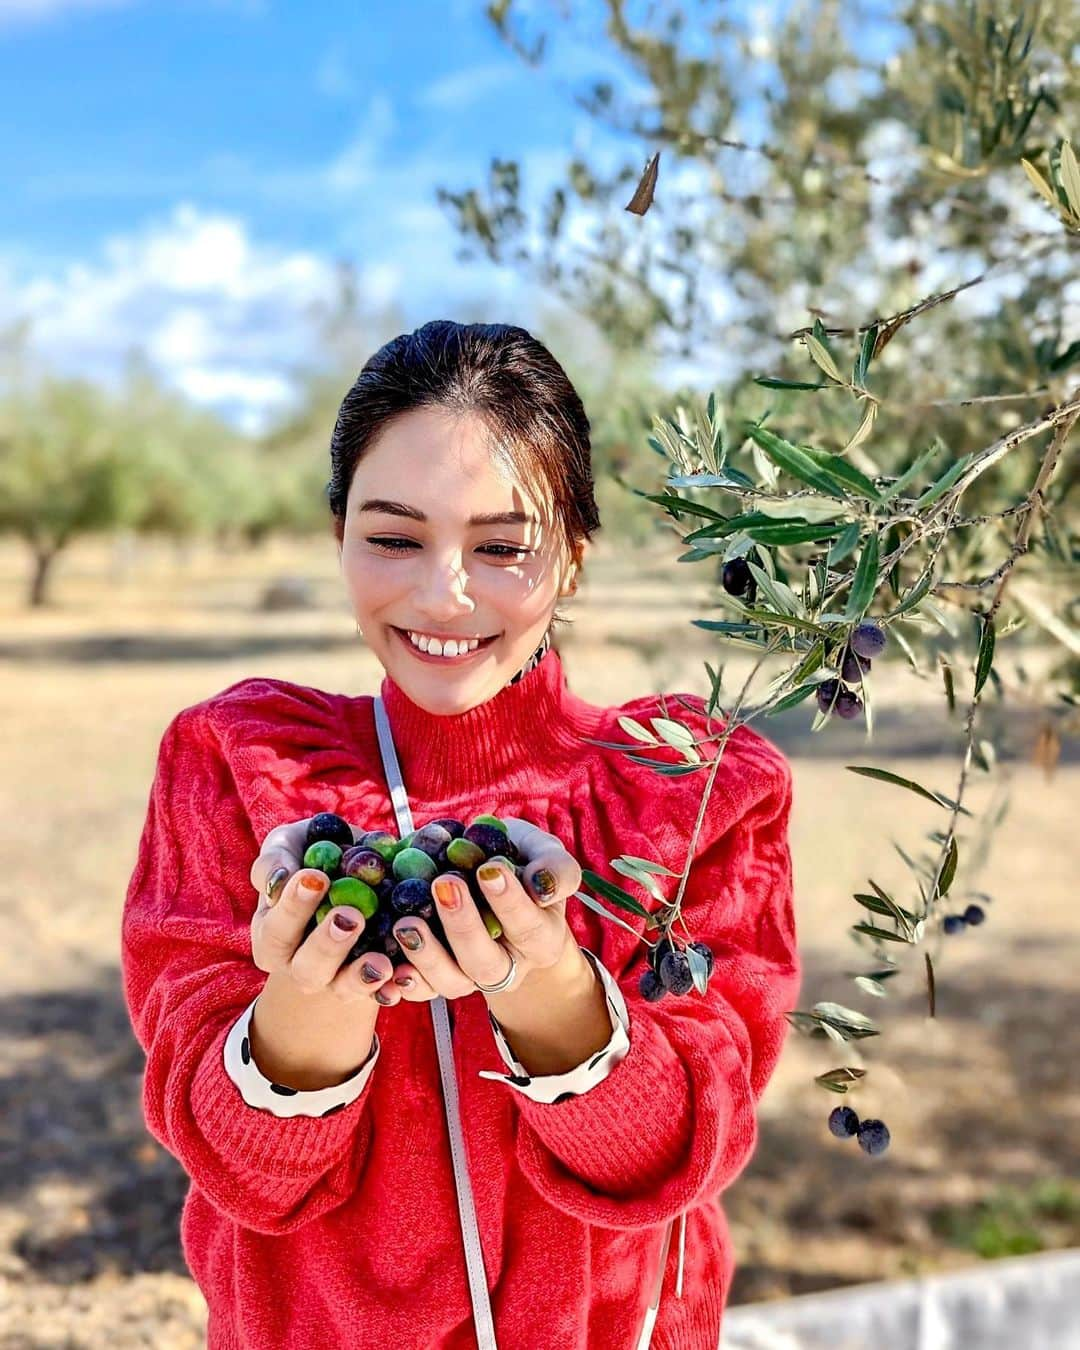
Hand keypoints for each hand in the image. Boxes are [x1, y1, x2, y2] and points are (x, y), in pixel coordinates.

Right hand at [249, 817, 404, 1008]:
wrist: (358, 869)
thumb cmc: (315, 854)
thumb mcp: (290, 844)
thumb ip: (276, 857)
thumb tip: (278, 880)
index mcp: (272, 936)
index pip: (275, 931)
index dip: (293, 908)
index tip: (317, 877)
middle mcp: (300, 965)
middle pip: (307, 969)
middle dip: (328, 944)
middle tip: (351, 915)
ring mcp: (336, 979)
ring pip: (342, 988)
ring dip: (360, 974)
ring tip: (379, 959)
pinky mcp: (372, 982)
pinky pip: (381, 992)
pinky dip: (392, 987)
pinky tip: (402, 974)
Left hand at [389, 816, 583, 1002]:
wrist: (494, 878)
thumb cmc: (523, 863)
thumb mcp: (545, 855)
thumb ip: (555, 867)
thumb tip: (541, 885)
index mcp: (541, 939)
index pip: (529, 927)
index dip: (510, 902)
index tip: (488, 869)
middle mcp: (509, 965)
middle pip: (485, 963)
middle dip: (463, 926)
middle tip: (444, 884)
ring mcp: (471, 976)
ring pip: (452, 982)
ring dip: (427, 955)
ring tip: (406, 922)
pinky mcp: (439, 977)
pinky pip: (420, 989)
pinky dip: (403, 980)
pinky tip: (388, 963)